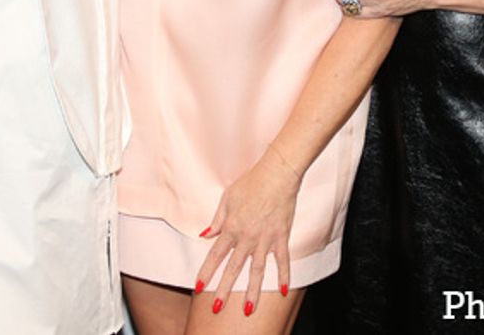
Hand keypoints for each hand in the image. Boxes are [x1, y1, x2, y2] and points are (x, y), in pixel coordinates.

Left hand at [196, 144, 300, 315]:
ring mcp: (265, 239)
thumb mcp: (227, 198)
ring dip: (251, 291)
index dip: (206, 272)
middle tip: (216, 307)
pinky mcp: (281, 236)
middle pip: (233, 268)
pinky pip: (283, 260)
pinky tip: (284, 291)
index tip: (199, 287)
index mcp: (231, 227)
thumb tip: (205, 234)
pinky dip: (284, 275)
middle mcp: (247, 237)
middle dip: (224, 289)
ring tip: (247, 309)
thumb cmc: (252, 182)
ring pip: (256, 270)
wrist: (277, 173)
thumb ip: (217, 219)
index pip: (215, 254)